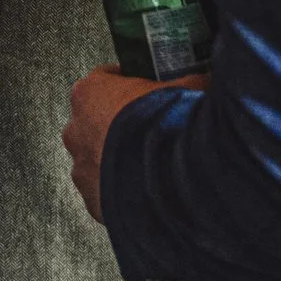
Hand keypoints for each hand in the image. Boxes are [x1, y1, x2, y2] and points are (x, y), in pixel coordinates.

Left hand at [63, 65, 206, 223]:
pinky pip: (104, 193)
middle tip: (147, 132)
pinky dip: (120, 192)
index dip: (126, 85)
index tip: (143, 91)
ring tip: (148, 166)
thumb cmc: (167, 124)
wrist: (169, 177)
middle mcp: (76, 129)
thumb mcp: (186, 90)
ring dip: (116, 161)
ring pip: (96, 160)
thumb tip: (204, 80)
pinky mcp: (91, 200)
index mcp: (89, 92)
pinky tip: (145, 191)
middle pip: (94, 122)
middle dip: (118, 126)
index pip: (103, 80)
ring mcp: (81, 167)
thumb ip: (189, 82)